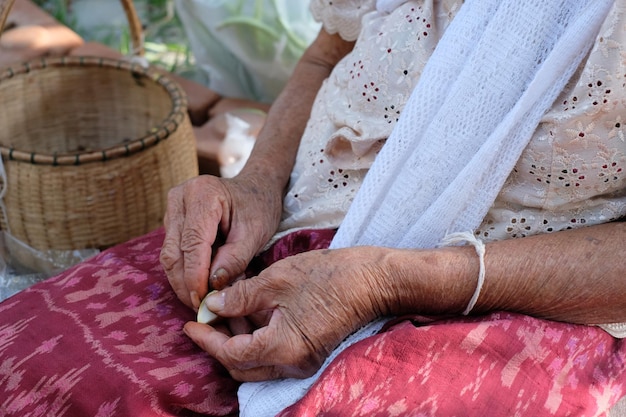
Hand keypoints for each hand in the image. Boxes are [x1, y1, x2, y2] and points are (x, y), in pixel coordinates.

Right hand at [160, 173, 282, 308]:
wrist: (256, 188)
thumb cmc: (259, 207)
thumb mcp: (255, 233)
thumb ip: (234, 259)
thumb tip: (213, 286)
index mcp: (202, 193)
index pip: (192, 243)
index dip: (195, 275)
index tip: (203, 300)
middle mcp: (180, 198)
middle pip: (174, 251)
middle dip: (186, 284)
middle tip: (201, 308)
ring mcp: (173, 208)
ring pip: (169, 255)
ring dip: (182, 282)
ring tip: (201, 301)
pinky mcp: (172, 220)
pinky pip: (172, 252)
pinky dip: (184, 273)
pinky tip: (198, 287)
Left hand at [183, 247, 388, 380]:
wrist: (374, 280)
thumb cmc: (329, 276)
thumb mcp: (277, 280)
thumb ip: (240, 296)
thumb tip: (214, 305)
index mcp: (283, 348)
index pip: (232, 354)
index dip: (207, 339)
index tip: (191, 324)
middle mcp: (294, 363)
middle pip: (243, 365)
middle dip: (220, 342)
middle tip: (207, 316)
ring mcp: (305, 360)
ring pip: (258, 360)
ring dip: (239, 337)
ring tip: (227, 305)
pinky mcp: (311, 350)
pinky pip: (275, 351)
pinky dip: (258, 334)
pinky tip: (250, 307)